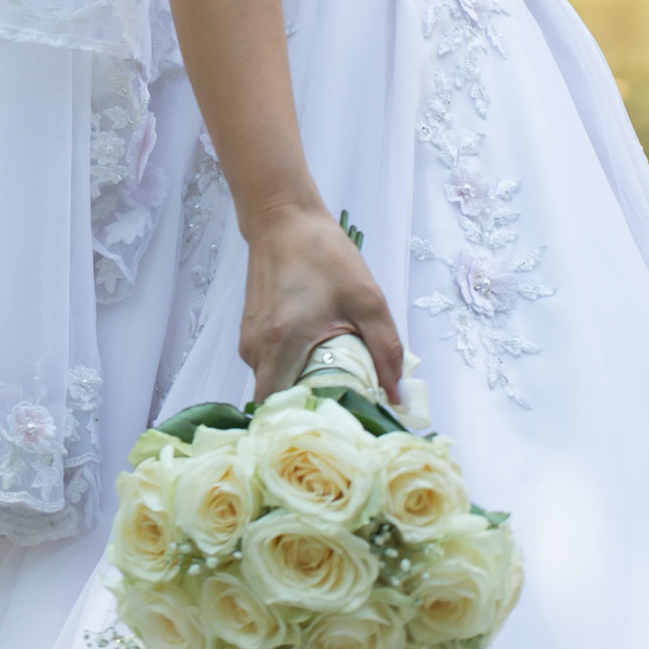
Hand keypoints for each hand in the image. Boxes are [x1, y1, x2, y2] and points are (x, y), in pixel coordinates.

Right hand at [238, 198, 402, 403]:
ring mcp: (249, 341)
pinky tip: (319, 357)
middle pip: (278, 400)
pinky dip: (292, 369)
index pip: (279, 410)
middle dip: (310, 408)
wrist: (283, 220)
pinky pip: (269, 366)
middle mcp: (256, 349)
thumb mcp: (367, 300)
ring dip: (302, 386)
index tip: (336, 427)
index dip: (305, 423)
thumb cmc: (324, 255)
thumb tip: (399, 399)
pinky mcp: (250, 333)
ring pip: (273, 383)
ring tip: (337, 380)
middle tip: (346, 407)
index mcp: (281, 345)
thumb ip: (385, 351)